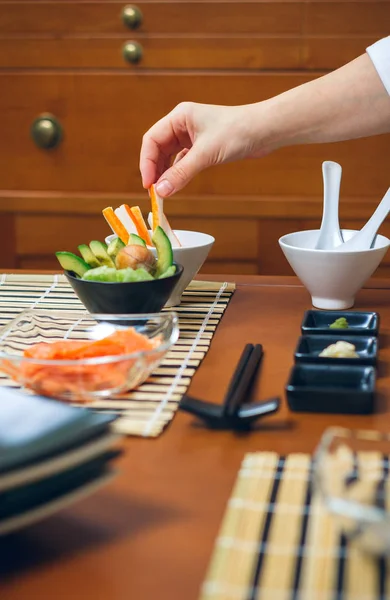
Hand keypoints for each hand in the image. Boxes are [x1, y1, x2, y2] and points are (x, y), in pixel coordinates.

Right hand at [139, 102, 265, 196]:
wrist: (265, 130)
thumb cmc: (238, 131)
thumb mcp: (206, 154)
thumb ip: (181, 173)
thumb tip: (161, 191)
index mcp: (179, 117)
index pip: (152, 140)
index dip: (147, 162)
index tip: (148, 184)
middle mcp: (182, 125)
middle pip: (158, 149)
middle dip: (155, 170)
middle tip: (154, 191)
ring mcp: (192, 136)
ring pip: (170, 157)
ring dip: (166, 173)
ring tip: (164, 191)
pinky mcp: (202, 147)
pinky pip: (183, 162)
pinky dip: (178, 173)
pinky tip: (176, 185)